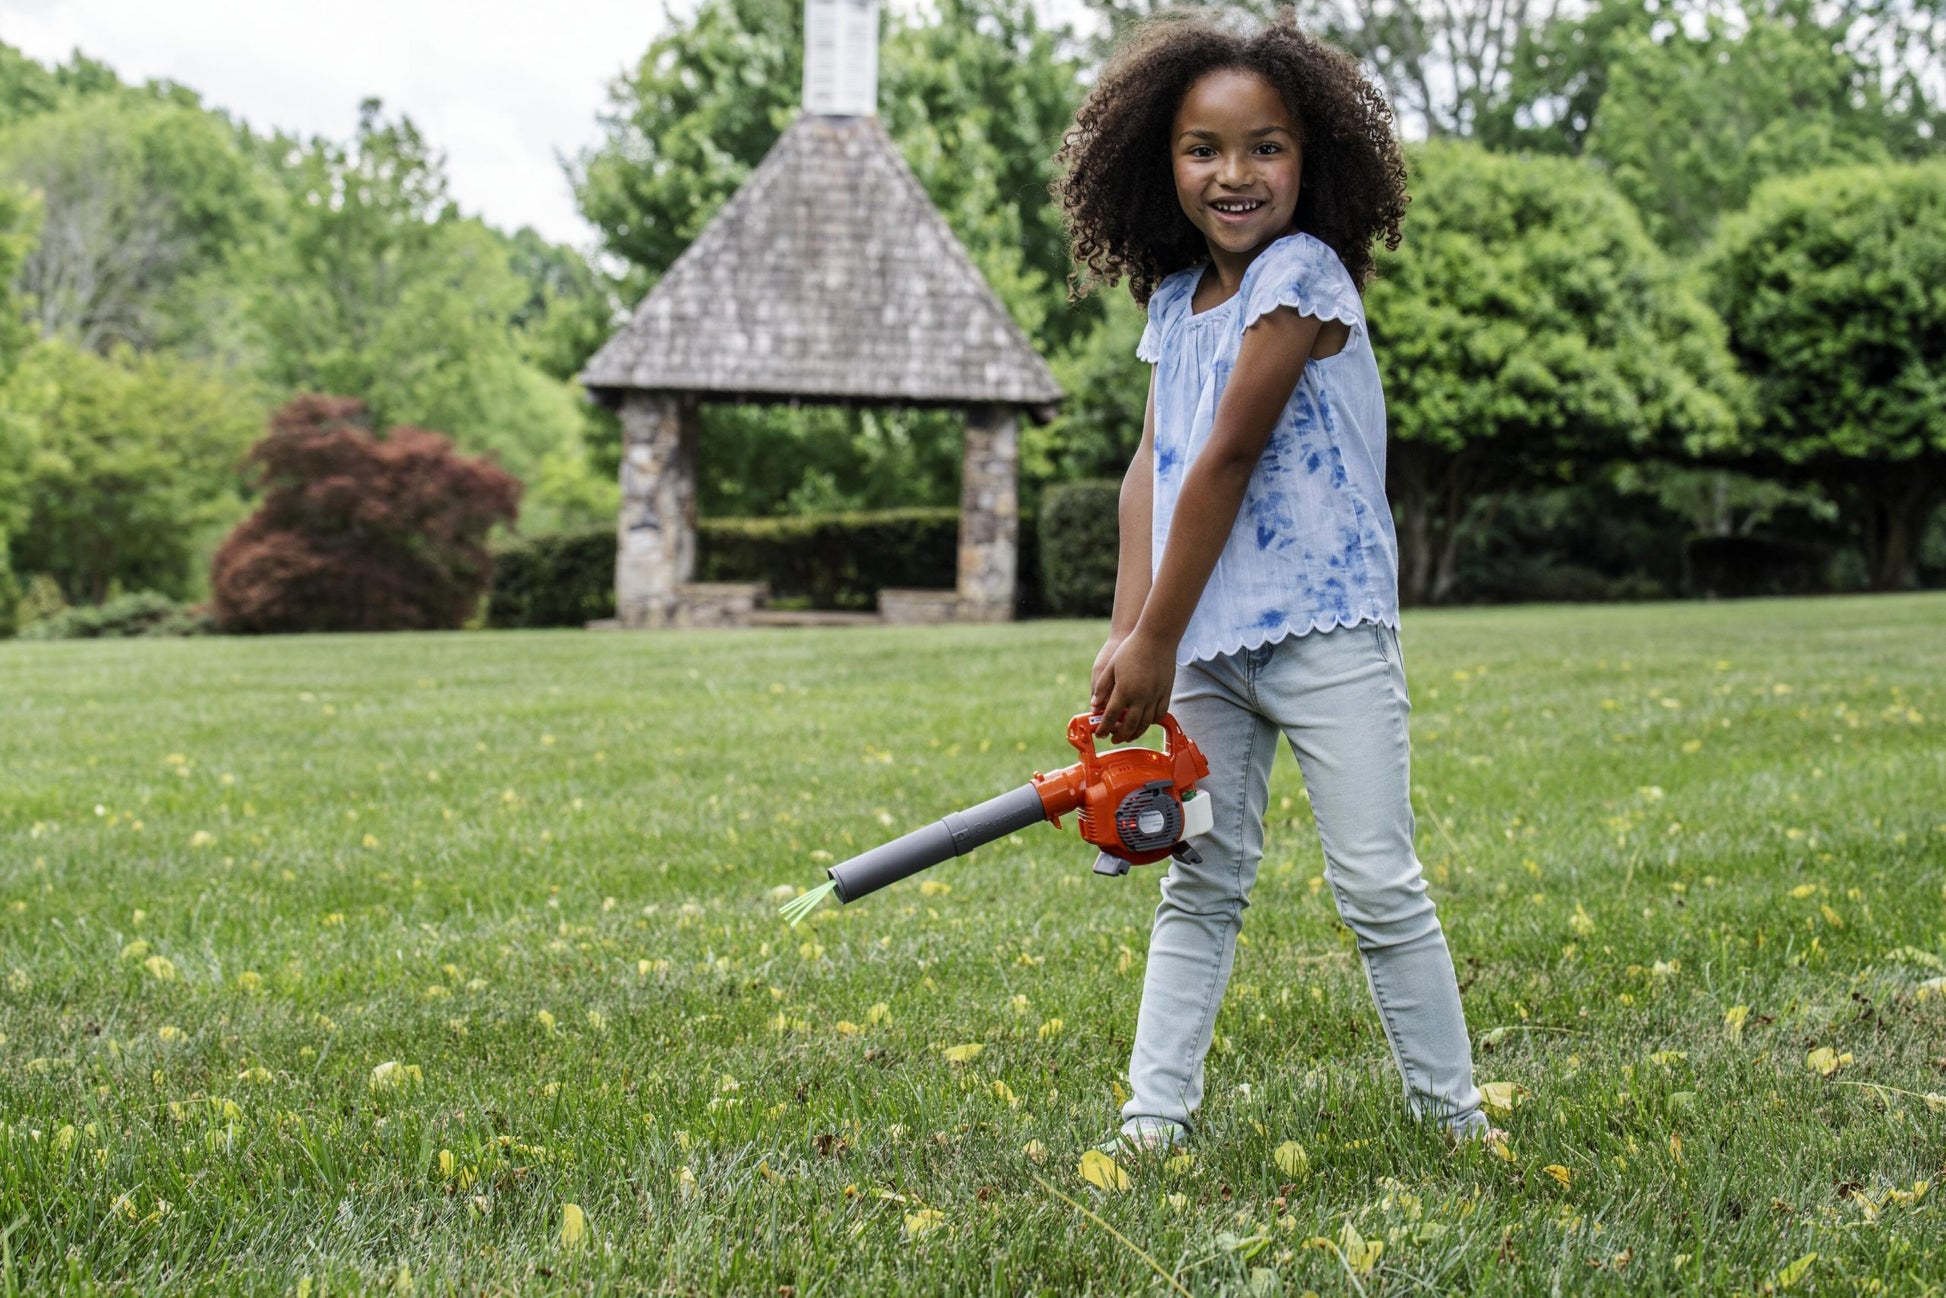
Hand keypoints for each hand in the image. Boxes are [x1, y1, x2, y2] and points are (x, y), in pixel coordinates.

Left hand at [1090, 628, 1175, 743]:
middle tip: (1113, 739)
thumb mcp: (1110, 666)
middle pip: (1129, 725)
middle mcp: (1140, 696)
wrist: (1157, 638)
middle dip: (1120, 736)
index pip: (1111, 716)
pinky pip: (1160, 714)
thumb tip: (1094, 706)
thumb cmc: (1130, 649)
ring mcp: (1155, 695)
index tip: (1100, 734)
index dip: (1104, 728)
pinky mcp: (1166, 692)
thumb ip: (1102, 688)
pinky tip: (1145, 723)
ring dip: (1136, 733)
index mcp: (1124, 690)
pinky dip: (1151, 722)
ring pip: (1146, 723)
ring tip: (1128, 736)